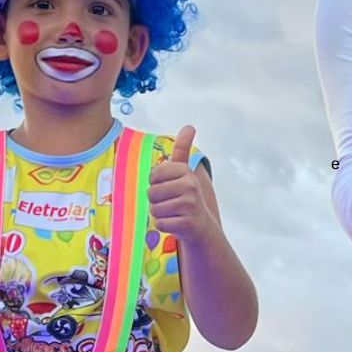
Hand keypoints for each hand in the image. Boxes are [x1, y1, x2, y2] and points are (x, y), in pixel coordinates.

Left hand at [148, 126, 212, 241]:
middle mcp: (190, 185)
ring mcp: (190, 204)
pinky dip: (164, 226)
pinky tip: (175, 223)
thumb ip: (183, 148)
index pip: (153, 175)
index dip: (155, 183)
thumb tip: (190, 126)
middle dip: (156, 201)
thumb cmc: (186, 195)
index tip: (168, 186)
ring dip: (160, 214)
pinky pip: (160, 224)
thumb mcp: (183, 171)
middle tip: (171, 202)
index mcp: (185, 171)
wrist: (200, 224)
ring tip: (173, 212)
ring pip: (155, 209)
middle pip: (151, 193)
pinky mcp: (187, 223)